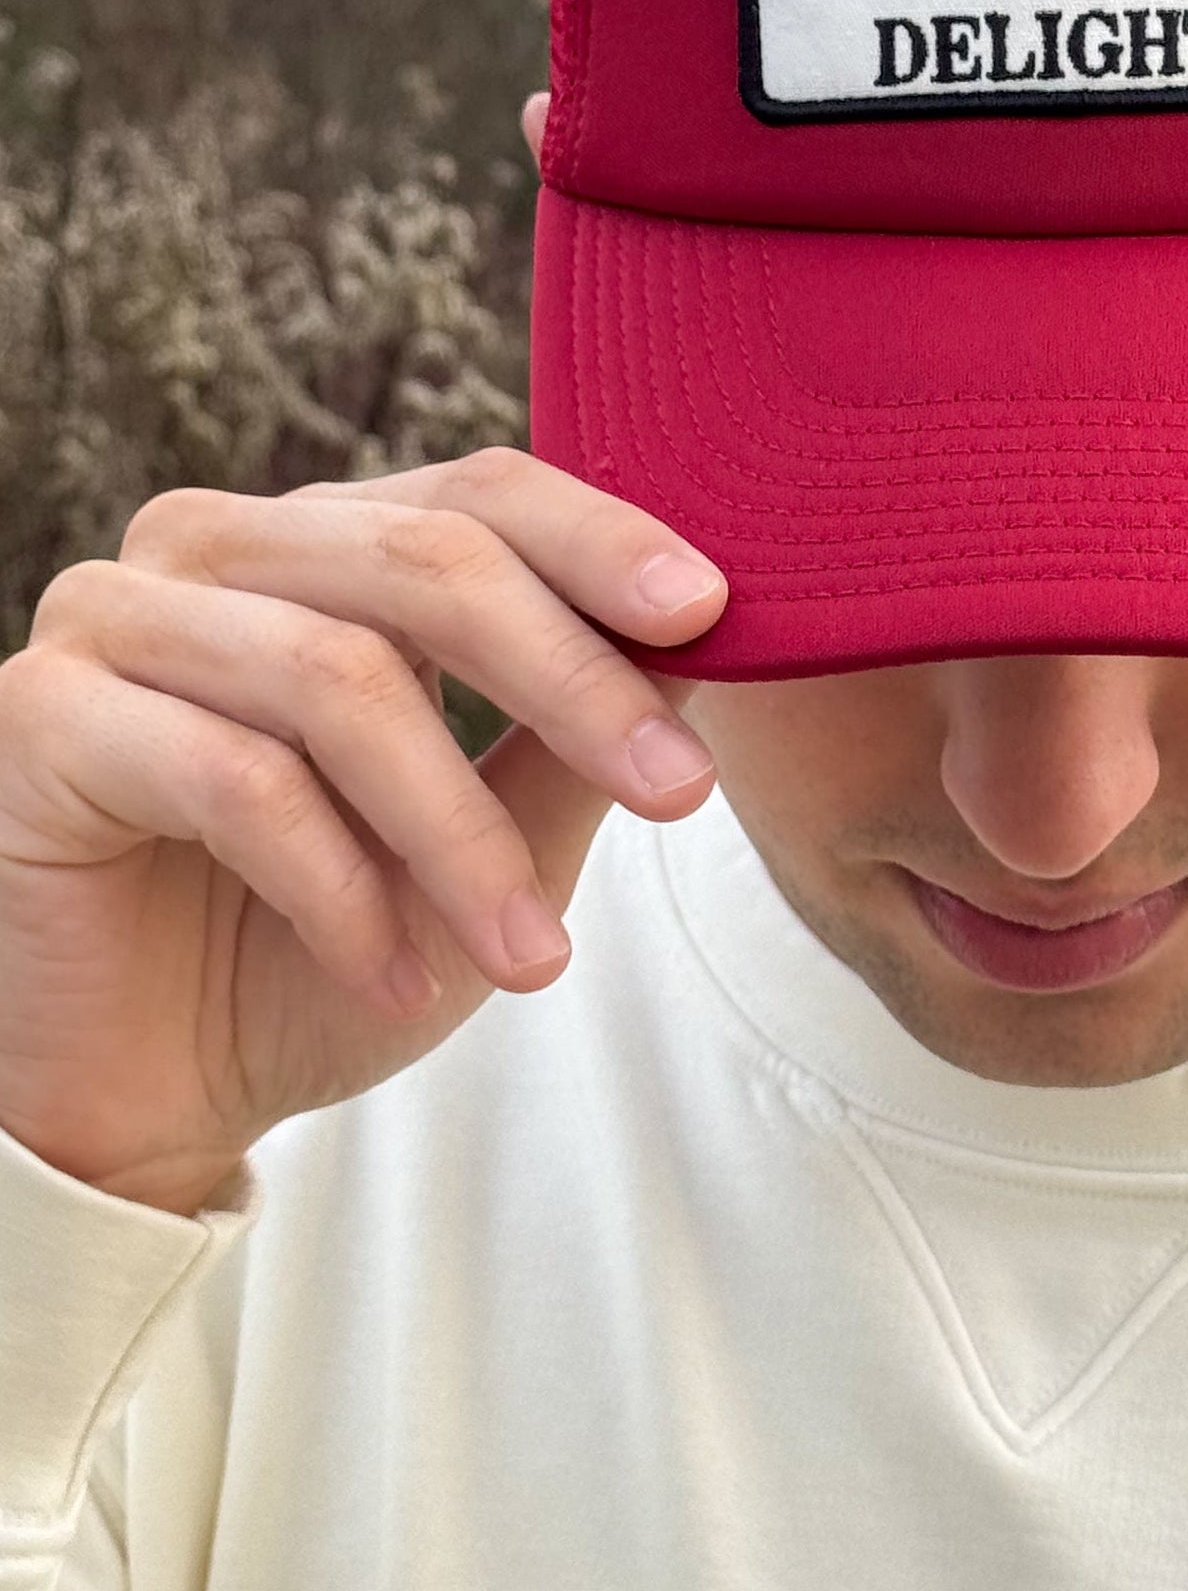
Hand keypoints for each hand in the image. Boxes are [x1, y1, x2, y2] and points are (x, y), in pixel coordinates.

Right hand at [0, 450, 724, 1215]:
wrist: (141, 1097)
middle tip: (682, 793)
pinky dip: (342, 889)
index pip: (477, 493)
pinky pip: (235, 780)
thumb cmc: (310, 952)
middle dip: (573, 682)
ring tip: (530, 954)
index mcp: (322, 545)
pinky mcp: (40, 717)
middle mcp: (215, 548)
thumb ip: (571, 733)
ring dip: (459, 833)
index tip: (716, 614)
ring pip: (339, 680)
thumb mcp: (482, 839)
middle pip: (425, 561)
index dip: (601, 543)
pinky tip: (398, 970)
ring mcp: (115, 617)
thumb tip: (710, 640)